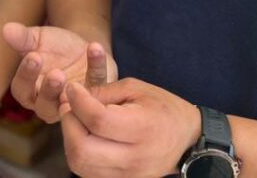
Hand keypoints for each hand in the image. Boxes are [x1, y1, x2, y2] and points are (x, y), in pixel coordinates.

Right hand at [3, 22, 116, 123]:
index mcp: (30, 91)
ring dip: (73, 90)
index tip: (33, 56)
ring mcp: (74, 102)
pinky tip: (94, 47)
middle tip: (56, 73)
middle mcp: (50, 103)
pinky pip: (98, 84)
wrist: (81, 46)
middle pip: (44, 105)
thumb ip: (23, 37)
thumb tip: (6, 29)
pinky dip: (97, 66)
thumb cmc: (53, 47)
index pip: (22, 89)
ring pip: (71, 105)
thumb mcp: (38, 39)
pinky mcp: (97, 94)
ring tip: (71, 72)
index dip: (26, 75)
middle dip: (50, 90)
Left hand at [60, 78, 200, 177]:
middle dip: (69, 124)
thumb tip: (73, 96)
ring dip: (70, 140)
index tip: (72, 87)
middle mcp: (135, 158)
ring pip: (80, 165)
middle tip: (70, 106)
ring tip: (75, 121)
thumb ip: (104, 91)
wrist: (187, 139)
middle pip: (83, 149)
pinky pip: (88, 173)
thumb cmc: (163, 108)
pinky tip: (85, 137)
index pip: (98, 120)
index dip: (78, 101)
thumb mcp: (137, 88)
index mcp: (143, 128)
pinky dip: (79, 154)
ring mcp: (129, 176)